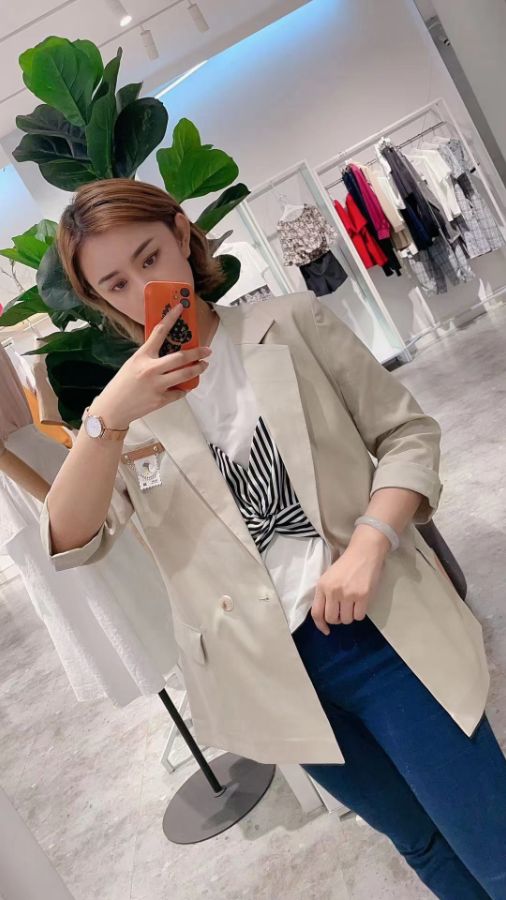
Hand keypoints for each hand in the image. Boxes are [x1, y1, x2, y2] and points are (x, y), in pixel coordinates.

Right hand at [89, 302, 211, 428]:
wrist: (114, 408)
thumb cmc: (123, 383)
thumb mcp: (133, 363)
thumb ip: (149, 356)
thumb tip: (169, 349)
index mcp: (142, 356)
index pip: (158, 331)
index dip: (171, 317)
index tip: (180, 307)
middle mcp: (150, 369)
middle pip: (181, 357)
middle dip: (198, 352)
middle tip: (207, 350)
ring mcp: (157, 385)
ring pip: (185, 374)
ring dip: (198, 369)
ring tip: (203, 365)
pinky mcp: (161, 400)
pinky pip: (179, 392)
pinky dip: (183, 388)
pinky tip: (184, 386)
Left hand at [311, 528, 388, 633]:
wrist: (364, 552)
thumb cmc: (346, 564)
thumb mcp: (329, 577)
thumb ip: (325, 594)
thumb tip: (325, 616)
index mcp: (322, 586)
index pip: (316, 613)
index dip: (320, 625)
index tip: (326, 630)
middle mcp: (333, 591)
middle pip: (332, 619)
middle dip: (338, 619)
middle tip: (343, 611)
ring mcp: (348, 594)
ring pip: (346, 619)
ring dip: (350, 616)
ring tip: (353, 604)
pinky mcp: (363, 596)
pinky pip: (359, 616)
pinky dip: (360, 613)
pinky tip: (361, 603)